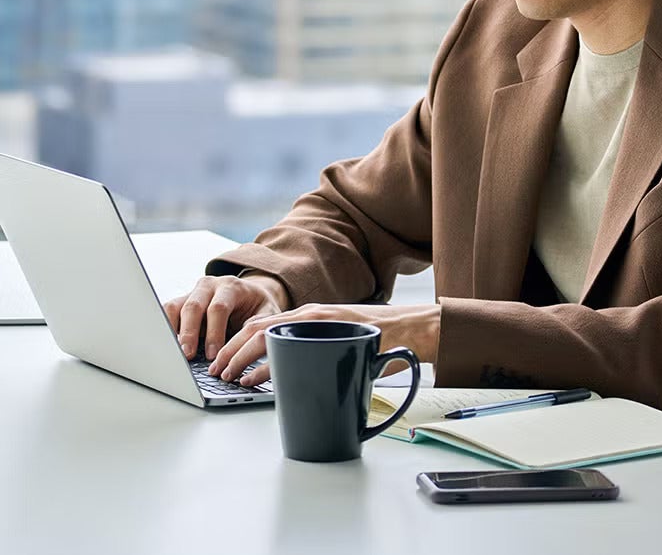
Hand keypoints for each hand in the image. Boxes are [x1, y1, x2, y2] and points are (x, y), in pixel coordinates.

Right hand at [163, 273, 290, 361]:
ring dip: (172, 330)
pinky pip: (168, 311)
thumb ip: (258, 324)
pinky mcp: (183, 301)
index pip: (218, 307)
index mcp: (232, 287)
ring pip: (175, 306)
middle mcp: (210, 286)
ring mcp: (193, 292)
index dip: (214, 332)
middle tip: (188, 355)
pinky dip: (165, 327)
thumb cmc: (258, 306)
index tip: (213, 354)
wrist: (252, 293)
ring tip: (173, 352)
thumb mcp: (267, 313)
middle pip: (194, 306)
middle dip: (190, 333)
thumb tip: (244, 340)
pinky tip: (166, 344)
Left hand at [208, 302, 441, 386]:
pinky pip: (287, 345)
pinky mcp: (325, 329)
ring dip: (240, 358)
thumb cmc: (380, 341)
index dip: (237, 342)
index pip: (262, 325)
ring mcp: (315, 320)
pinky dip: (264, 366)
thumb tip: (295, 377)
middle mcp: (307, 315)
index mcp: (308, 317)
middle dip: (230, 351)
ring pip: (264, 335)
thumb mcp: (342, 343)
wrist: (411, 328)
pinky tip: (254, 379)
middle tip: (216, 371)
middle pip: (255, 329)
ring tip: (227, 376)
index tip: (223, 360)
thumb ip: (319, 352)